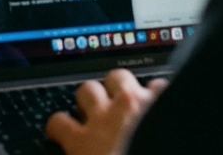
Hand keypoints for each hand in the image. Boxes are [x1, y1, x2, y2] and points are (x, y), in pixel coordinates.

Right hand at [45, 70, 166, 154]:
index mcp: (86, 144)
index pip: (59, 123)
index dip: (59, 126)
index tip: (62, 130)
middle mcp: (107, 118)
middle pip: (86, 91)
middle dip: (91, 99)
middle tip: (101, 113)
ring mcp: (136, 105)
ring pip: (117, 77)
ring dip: (121, 88)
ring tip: (129, 102)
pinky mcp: (164, 100)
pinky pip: (154, 84)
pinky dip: (155, 94)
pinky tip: (162, 106)